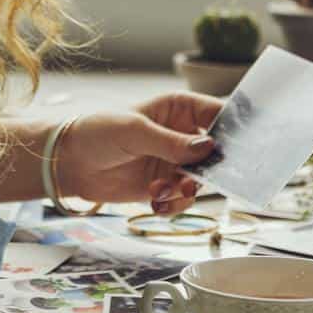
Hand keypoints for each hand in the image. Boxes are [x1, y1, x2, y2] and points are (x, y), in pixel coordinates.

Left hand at [54, 92, 222, 214]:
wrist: (69, 162)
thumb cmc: (97, 131)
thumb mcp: (134, 131)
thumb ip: (171, 142)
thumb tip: (208, 148)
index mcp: (178, 108)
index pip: (218, 114)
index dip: (234, 130)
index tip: (243, 150)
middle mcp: (181, 134)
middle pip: (216, 153)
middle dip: (210, 170)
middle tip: (196, 179)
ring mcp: (174, 161)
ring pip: (201, 180)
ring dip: (185, 190)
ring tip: (160, 191)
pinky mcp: (164, 185)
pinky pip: (184, 199)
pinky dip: (174, 204)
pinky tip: (154, 202)